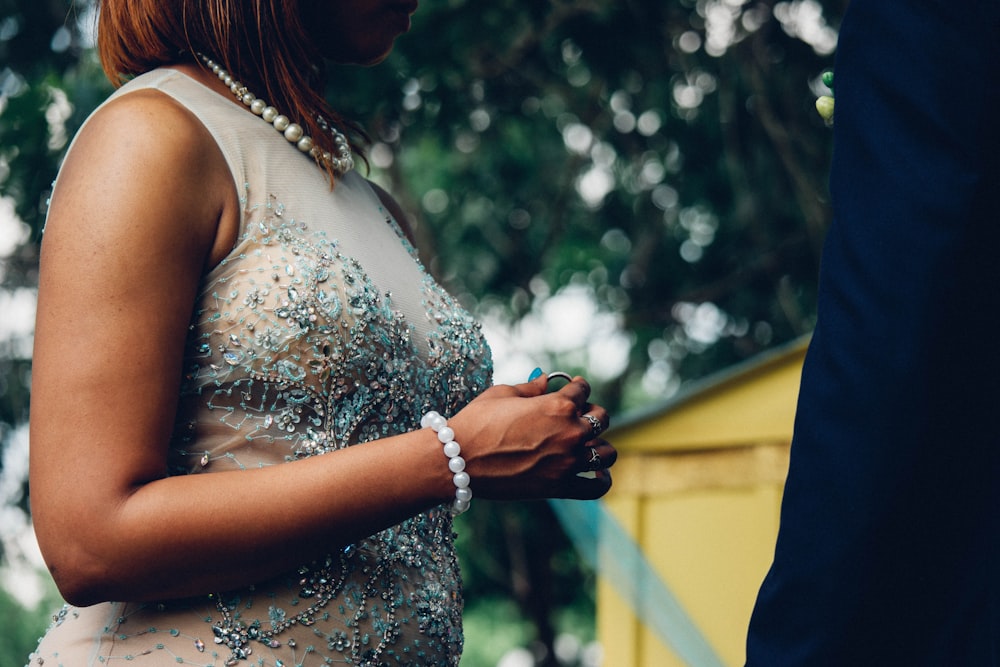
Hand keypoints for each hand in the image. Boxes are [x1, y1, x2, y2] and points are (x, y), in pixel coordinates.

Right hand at [447, 373, 616, 500]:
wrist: (458, 460)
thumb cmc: (477, 422)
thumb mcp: (504, 394)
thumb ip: (532, 387)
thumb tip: (547, 380)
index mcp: (559, 405)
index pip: (582, 390)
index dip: (576, 387)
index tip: (572, 389)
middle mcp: (570, 433)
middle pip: (601, 418)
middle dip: (590, 413)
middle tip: (576, 416)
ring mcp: (568, 462)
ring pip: (607, 452)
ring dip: (600, 445)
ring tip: (587, 444)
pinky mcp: (559, 487)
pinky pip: (596, 486)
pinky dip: (601, 479)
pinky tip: (596, 473)